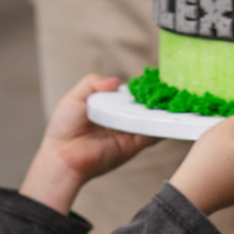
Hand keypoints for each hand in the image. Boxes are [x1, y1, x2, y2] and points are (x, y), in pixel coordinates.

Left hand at [18, 74, 154, 213]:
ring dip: (161, 111)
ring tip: (170, 99)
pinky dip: (161, 127)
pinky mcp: (132, 145)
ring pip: (152, 119)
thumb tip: (116, 81)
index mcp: (108, 107)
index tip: (152, 78)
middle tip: (164, 88)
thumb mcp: (75, 97)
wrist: (62, 155)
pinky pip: (152, 136)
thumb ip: (92, 83)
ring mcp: (128, 132)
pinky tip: (167, 117)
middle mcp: (121, 119)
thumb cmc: (64, 127)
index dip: (140, 87)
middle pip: (144, 107)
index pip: (129, 94)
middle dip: (154, 97)